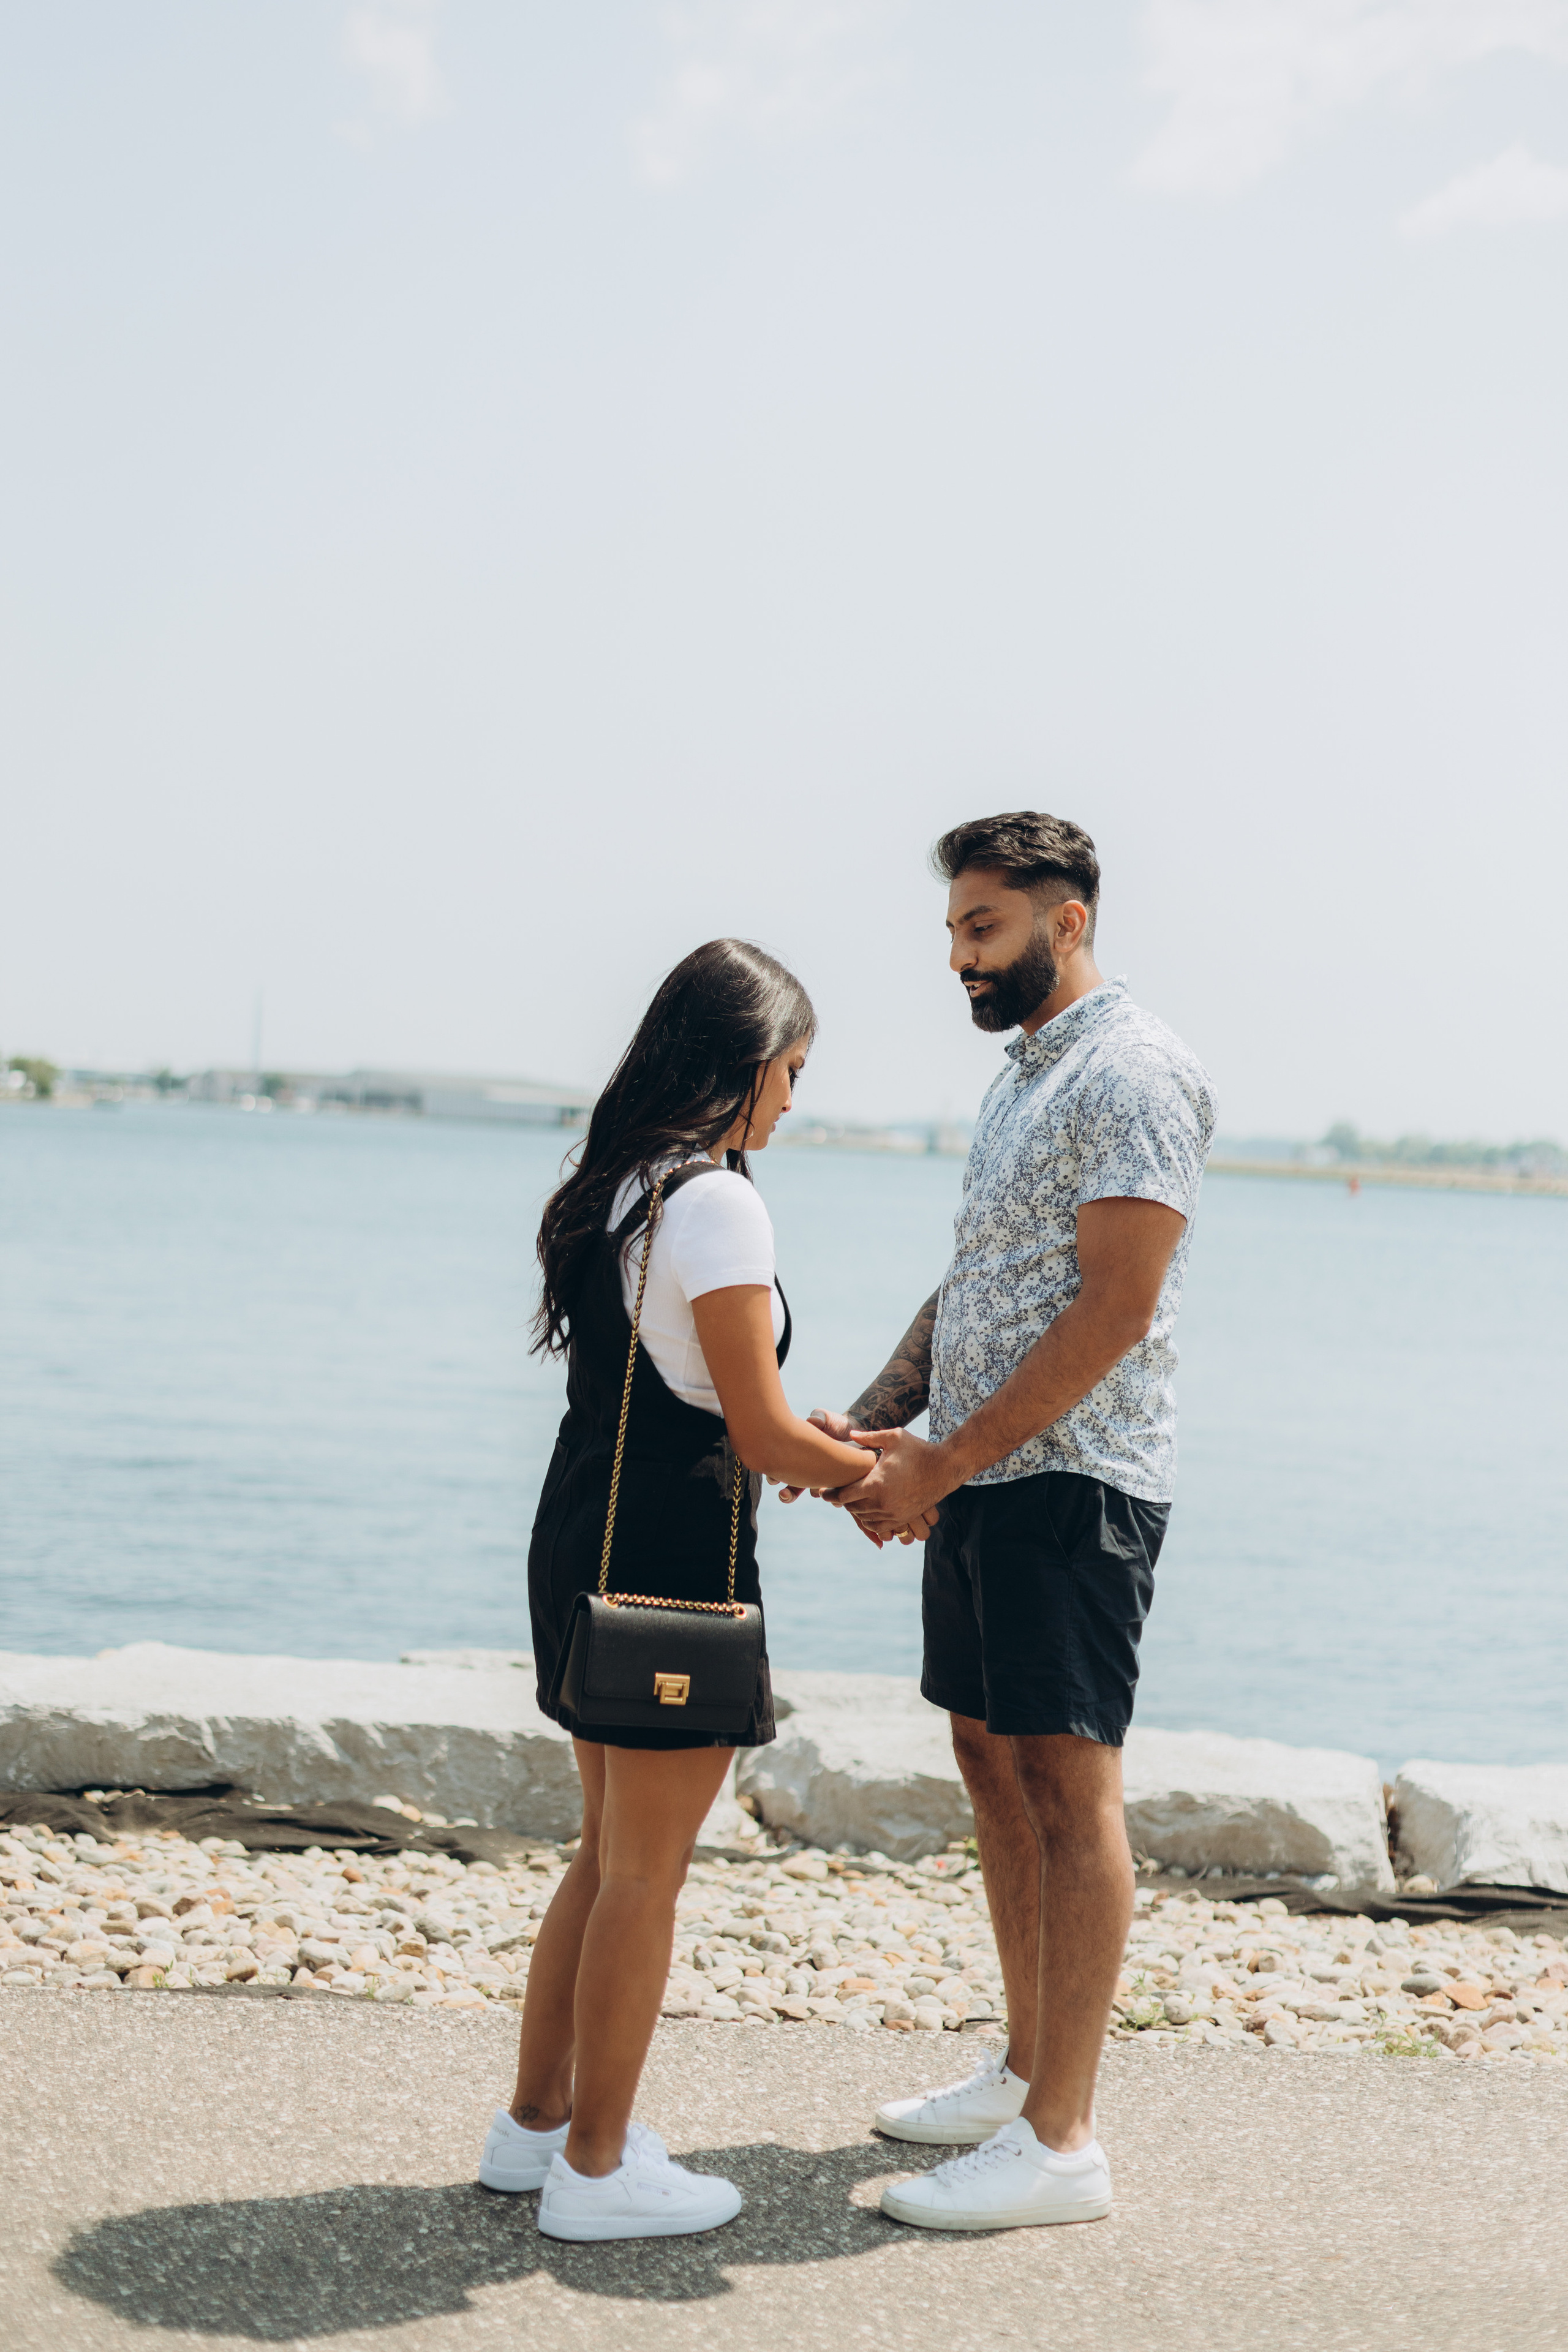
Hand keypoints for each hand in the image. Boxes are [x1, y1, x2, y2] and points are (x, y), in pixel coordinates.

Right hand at [776, 1410, 854, 1503]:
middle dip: (786, 1495)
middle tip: (784, 1495)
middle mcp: (806, 1474)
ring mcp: (822, 1481)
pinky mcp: (840, 1486)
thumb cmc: (834, 1424)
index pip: (779, 1470)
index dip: (774, 1476)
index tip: (773, 1479)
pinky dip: (835, 1497)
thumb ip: (817, 1418)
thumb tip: (812, 1421)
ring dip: (813, 1491)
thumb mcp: (825, 1418)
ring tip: (817, 1488)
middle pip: (791, 1490)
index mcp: (796, 1458)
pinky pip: (835, 1498)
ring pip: (814, 1493)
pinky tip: (838, 1494)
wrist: (856, 1432)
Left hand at [776, 1410, 936, 1548]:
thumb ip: (869, 1437)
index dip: (831, 1494)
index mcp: (876, 1483)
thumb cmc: (918, 1449)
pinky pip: (880, 1526)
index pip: (844, 1496)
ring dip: (856, 1511)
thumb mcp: (894, 1437)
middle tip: (834, 1495)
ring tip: (851, 1501)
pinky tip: (868, 1511)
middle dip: (842, 1502)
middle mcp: (883, 1502)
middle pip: (852, 1508)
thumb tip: (850, 1434)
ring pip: (865, 1518)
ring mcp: (894, 1513)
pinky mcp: (903, 1518)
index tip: (822, 1492)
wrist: (945, 1467)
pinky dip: (871, 1521)